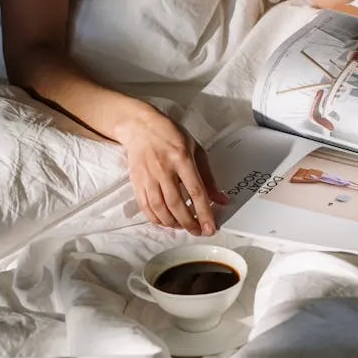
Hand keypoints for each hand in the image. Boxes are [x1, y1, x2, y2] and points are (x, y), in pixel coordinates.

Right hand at [121, 103, 227, 234]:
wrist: (140, 126)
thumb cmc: (170, 134)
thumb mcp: (195, 149)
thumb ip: (208, 176)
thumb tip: (220, 199)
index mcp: (182, 158)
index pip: (195, 191)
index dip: (204, 212)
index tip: (210, 227)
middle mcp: (164, 169)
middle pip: (177, 204)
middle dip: (189, 222)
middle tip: (198, 231)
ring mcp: (148, 177)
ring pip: (160, 208)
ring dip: (173, 223)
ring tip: (183, 227)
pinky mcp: (137, 182)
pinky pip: (146, 207)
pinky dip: (156, 219)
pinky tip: (165, 222)